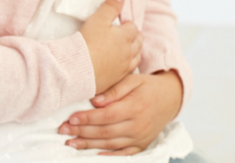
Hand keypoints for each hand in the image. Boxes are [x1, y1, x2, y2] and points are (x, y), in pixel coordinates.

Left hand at [57, 71, 182, 155]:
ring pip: (110, 144)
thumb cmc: (147, 87)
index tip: (71, 118)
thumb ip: (113, 91)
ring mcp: (141, 138)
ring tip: (71, 142)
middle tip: (63, 130)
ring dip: (89, 145)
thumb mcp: (132, 80)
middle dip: (82, 132)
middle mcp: (139, 125)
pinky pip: (123, 154)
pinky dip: (108, 155)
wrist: (170, 98)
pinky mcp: (142, 145)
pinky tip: (92, 154)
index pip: (107, 115)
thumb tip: (95, 101)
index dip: (88, 118)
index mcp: (135, 107)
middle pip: (105, 131)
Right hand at [78, 0, 142, 93]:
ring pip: (136, 57)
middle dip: (135, 36)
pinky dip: (128, 64)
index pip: (132, 27)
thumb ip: (110, 7)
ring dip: (135, 51)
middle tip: (128, 34)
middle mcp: (128, 52)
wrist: (78, 69)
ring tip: (129, 48)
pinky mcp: (117, 78)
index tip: (121, 23)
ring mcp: (124, 67)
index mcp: (125, 37)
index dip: (127, 24)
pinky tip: (122, 64)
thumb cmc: (87, 42)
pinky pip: (129, 70)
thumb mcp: (97, 20)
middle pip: (138, 42)